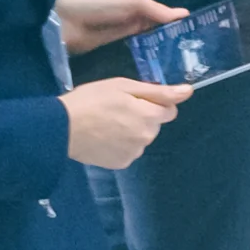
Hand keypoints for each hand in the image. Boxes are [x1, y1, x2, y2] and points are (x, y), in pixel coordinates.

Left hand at [54, 0, 181, 56]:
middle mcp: (132, 18)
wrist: (64, 19)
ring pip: (148, 42)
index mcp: (137, 4)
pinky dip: (147, 58)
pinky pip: (135, 52)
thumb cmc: (98, 4)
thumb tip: (184, 15)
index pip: (162, 15)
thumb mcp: (129, 1)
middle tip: (193, 57)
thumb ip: (155, 9)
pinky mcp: (113, 48)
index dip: (178, 24)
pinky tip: (159, 68)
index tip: (198, 38)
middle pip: (157, 30)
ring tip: (181, 66)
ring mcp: (122, 34)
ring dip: (161, 51)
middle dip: (172, 40)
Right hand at [64, 78, 187, 168]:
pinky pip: (128, 151)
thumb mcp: (124, 86)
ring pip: (141, 138)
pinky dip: (120, 144)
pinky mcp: (121, 163)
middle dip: (142, 116)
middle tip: (116, 109)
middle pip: (154, 125)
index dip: (154, 102)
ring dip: (131, 131)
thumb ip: (159, 91)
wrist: (61, 127)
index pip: (169, 110)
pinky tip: (103, 137)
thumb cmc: (91, 100)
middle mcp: (147, 138)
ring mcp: (134, 153)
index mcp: (150, 116)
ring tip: (106, 123)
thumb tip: (188, 91)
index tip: (135, 99)